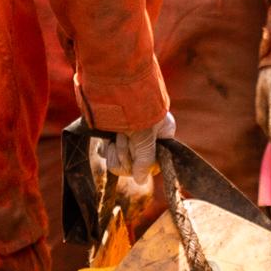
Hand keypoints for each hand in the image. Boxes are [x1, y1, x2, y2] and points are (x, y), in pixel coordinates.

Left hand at [96, 116, 173, 234]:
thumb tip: (140, 181)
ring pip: (121, 162)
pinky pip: (109, 154)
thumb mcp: (145, 137)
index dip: (144, 164)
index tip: (138, 156)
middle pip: (136, 165)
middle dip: (127, 153)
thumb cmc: (135, 110)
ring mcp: (129, 137)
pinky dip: (107, 147)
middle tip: (125, 137)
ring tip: (116, 134)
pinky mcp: (112, 136)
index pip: (156, 163)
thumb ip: (145, 160)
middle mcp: (148, 137)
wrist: (113, 90)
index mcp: (163, 134)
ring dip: (118, 149)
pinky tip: (108, 136)